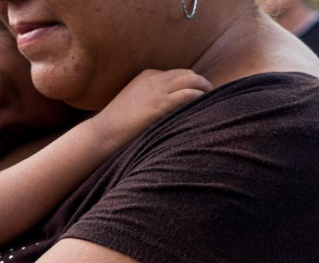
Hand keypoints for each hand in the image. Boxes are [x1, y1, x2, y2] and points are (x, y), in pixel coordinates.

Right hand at [89, 69, 212, 150]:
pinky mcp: (161, 104)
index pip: (178, 74)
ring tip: (214, 101)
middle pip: (188, 74)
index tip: (199, 93)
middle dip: (202, 83)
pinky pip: (189, 95)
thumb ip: (152, 99)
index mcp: (148, 75)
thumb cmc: (119, 124)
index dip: (191, 83)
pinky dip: (200, 98)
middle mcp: (155, 78)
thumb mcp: (136, 103)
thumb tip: (170, 108)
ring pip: (192, 81)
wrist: (105, 131)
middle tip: (212, 96)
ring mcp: (158, 90)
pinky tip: (205, 107)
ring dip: (205, 90)